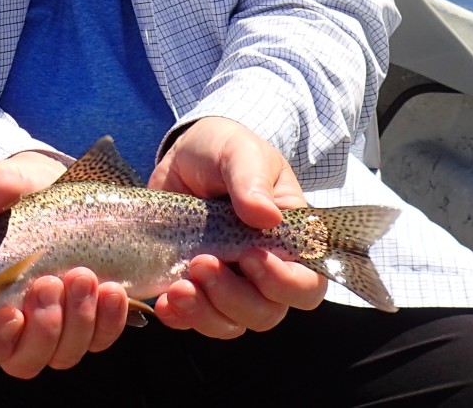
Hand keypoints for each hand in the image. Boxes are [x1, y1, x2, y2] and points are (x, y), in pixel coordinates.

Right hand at [0, 151, 127, 375]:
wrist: (67, 190)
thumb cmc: (24, 192)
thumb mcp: (7, 180)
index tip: (11, 314)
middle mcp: (15, 328)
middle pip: (22, 361)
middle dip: (42, 328)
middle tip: (51, 283)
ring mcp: (55, 329)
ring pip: (64, 354)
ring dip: (77, 321)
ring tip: (83, 276)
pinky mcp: (90, 321)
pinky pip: (101, 338)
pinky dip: (109, 319)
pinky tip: (114, 289)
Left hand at [146, 117, 326, 336]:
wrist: (183, 155)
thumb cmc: (223, 149)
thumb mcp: (238, 151)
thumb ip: (251, 179)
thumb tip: (266, 215)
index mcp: (289, 239)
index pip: (307, 284)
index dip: (284, 283)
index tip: (250, 256)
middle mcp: (264, 269)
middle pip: (267, 312)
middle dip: (234, 298)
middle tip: (201, 262)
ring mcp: (230, 282)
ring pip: (231, 323)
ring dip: (205, 312)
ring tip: (178, 286)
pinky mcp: (196, 287)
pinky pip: (195, 320)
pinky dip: (181, 317)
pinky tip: (165, 300)